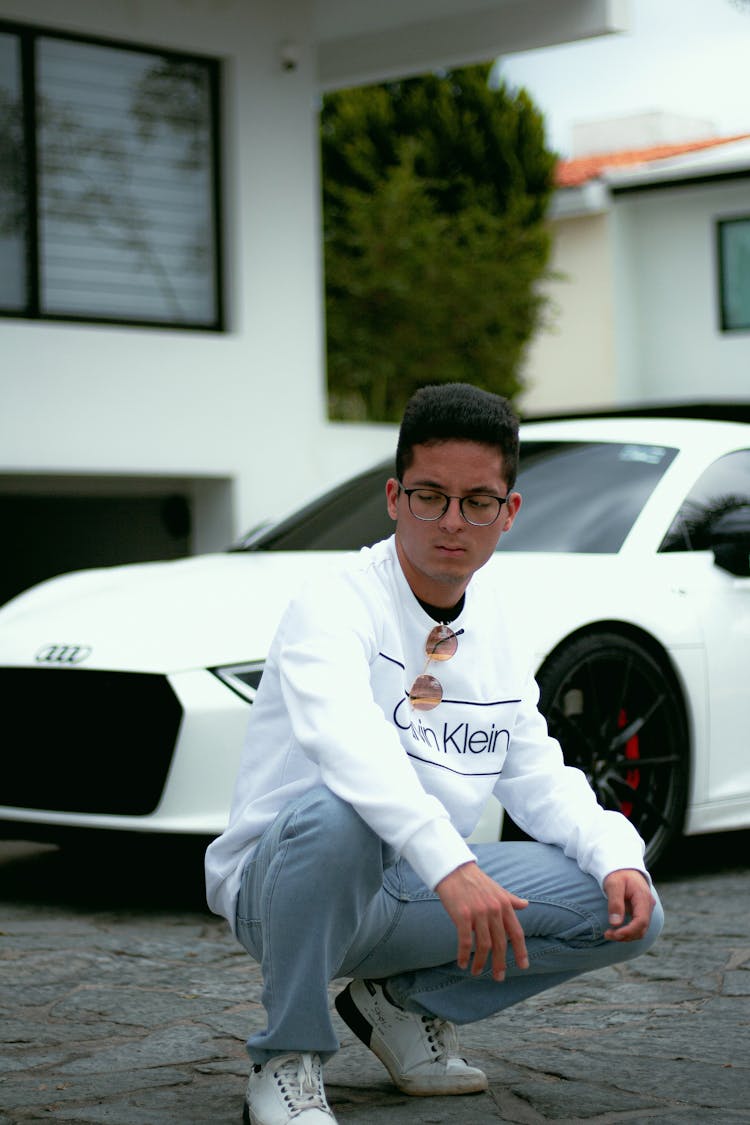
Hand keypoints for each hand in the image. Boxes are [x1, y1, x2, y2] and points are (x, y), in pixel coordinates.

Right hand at [435, 861, 528, 980]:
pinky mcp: (463, 916)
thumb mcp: (497, 889)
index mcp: (504, 905)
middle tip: (499, 977)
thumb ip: (510, 899)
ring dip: (481, 962)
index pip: (516, 932)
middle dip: (500, 963)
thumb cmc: (475, 880)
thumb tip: (525, 904)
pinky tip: (462, 963)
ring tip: (477, 972)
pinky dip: (464, 955)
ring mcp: (479, 913)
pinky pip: (465, 941)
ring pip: (484, 945)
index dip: (521, 951)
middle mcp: (494, 910)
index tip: (523, 966)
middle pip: (501, 943)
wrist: (453, 870)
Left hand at [603, 868, 654, 940]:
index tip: (614, 934)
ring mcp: (646, 909)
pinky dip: (628, 931)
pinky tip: (615, 930)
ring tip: (609, 934)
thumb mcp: (613, 885)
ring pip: (640, 930)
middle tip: (607, 935)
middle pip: (642, 929)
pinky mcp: (641, 912)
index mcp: (643, 897)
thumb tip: (615, 924)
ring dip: (626, 936)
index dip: (629, 931)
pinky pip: (637, 926)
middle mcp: (648, 905)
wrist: (623, 867)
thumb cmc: (617, 874)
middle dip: (626, 936)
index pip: (641, 921)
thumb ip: (615, 903)